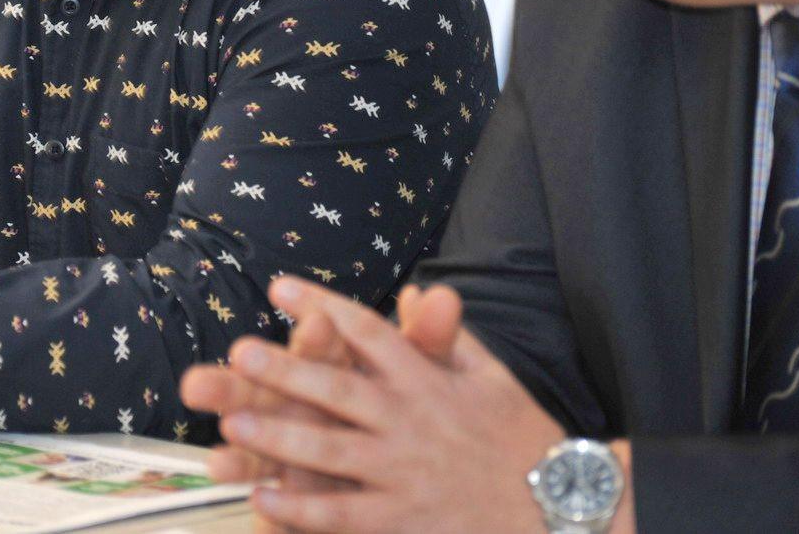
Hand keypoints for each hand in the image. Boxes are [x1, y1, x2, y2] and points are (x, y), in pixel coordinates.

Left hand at [186, 276, 564, 533]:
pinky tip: (265, 502)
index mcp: (427, 381)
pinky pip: (344, 515)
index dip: (322, 306)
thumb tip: (417, 293)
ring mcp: (404, 474)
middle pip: (337, 389)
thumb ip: (446, 335)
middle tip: (238, 352)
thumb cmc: (525, 438)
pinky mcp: (405, 521)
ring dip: (280, 440)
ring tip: (234, 426)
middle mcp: (410, 422)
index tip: (279, 287)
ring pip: (330, 453)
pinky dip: (304, 511)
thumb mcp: (492, 375)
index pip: (368, 332)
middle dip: (285, 371)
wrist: (564, 507)